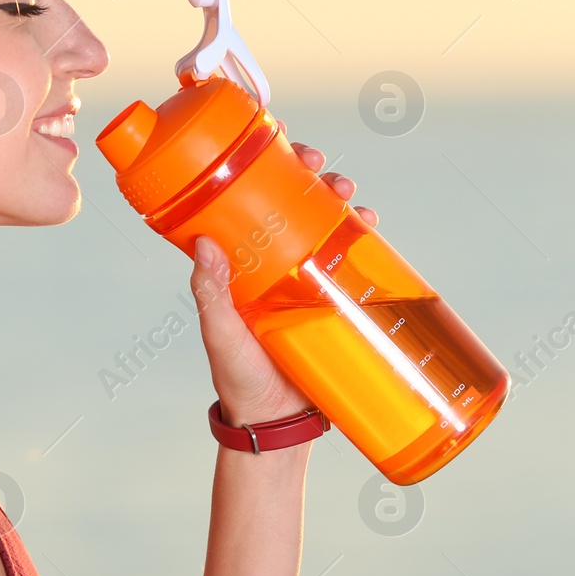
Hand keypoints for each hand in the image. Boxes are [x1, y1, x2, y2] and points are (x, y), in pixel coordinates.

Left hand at [190, 142, 376, 426]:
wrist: (274, 424)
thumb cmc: (237, 378)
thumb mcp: (220, 333)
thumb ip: (211, 293)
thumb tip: (203, 243)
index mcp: (241, 262)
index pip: (251, 201)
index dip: (267, 170)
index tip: (282, 151)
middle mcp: (273, 263)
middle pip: (295, 204)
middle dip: (314, 178)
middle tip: (325, 171)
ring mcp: (305, 281)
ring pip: (326, 227)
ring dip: (341, 203)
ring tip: (351, 199)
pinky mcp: (333, 302)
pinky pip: (351, 263)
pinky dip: (363, 241)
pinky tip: (371, 228)